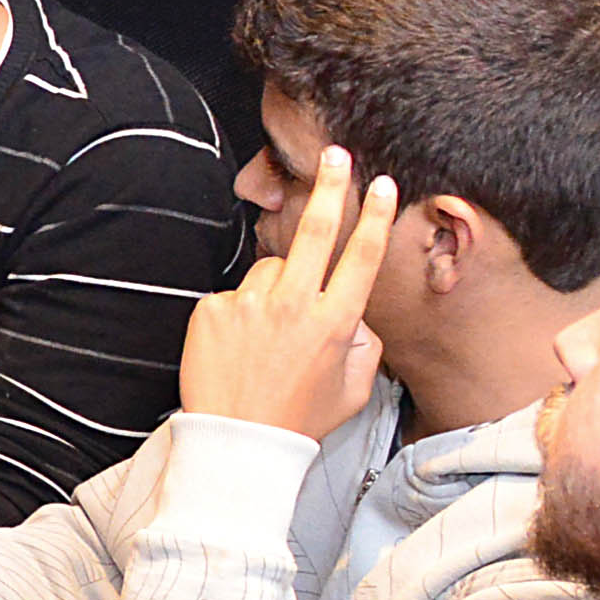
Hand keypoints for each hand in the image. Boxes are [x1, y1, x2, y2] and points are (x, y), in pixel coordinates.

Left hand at [180, 141, 396, 440]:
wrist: (237, 443)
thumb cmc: (296, 419)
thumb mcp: (352, 390)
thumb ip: (365, 346)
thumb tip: (358, 314)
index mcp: (335, 324)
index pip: (362, 257)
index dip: (376, 217)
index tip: (384, 185)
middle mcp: (295, 306)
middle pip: (317, 231)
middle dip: (331, 187)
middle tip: (337, 156)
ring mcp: (251, 305)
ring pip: (270, 269)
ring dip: (274, 288)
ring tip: (267, 337)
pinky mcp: (214, 309)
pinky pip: (234, 294)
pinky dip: (239, 312)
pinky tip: (238, 346)